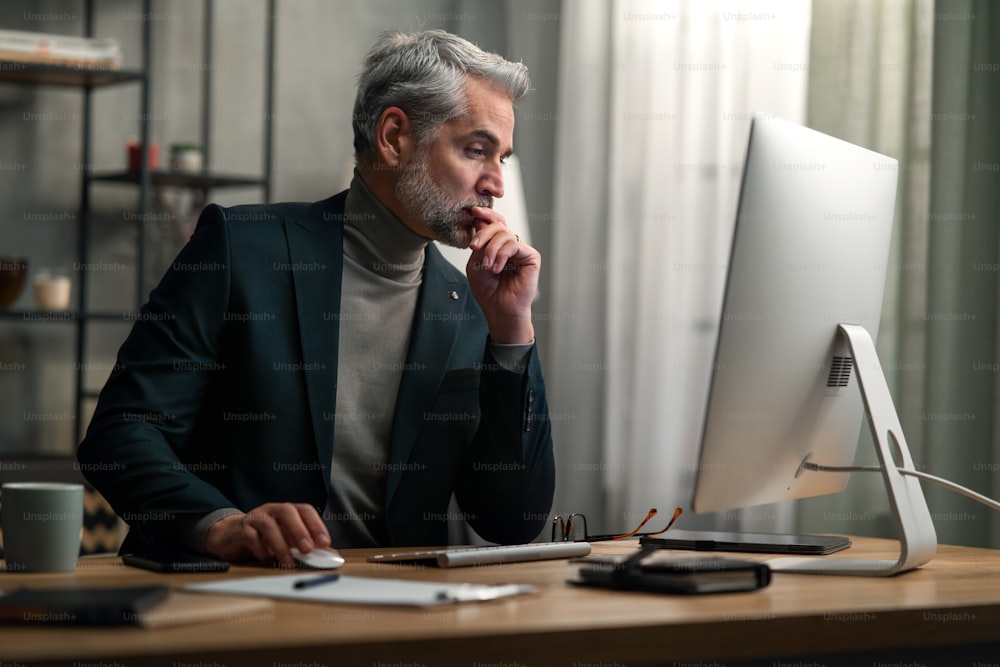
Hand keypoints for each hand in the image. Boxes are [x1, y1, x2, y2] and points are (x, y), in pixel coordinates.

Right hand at [204, 502, 333, 566]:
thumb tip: (330, 555)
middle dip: (300, 531)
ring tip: (288, 562)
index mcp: (287, 510)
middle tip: (308, 550)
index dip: (316, 525)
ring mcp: (256, 518)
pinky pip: (251, 536)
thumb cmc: (265, 537)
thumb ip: (307, 545)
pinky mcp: (241, 530)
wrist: (232, 535)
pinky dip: (261, 549)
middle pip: (288, 512)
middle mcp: (272, 510)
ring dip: (281, 545)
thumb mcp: (288, 539)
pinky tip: (266, 558)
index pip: (305, 510)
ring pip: (269, 524)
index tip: (325, 542)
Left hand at [466, 206, 538, 343]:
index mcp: (498, 245)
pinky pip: (514, 244)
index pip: (494, 223)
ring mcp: (521, 250)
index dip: (485, 214)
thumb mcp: (476, 262)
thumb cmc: (488, 290)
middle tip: (474, 246)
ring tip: (487, 267)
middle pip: (499, 224)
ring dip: (491, 249)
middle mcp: (511, 245)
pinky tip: (497, 268)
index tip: (473, 211)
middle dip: (483, 233)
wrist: (499, 309)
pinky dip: (502, 255)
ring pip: (505, 234)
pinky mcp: (531, 257)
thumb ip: (479, 242)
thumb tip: (480, 220)